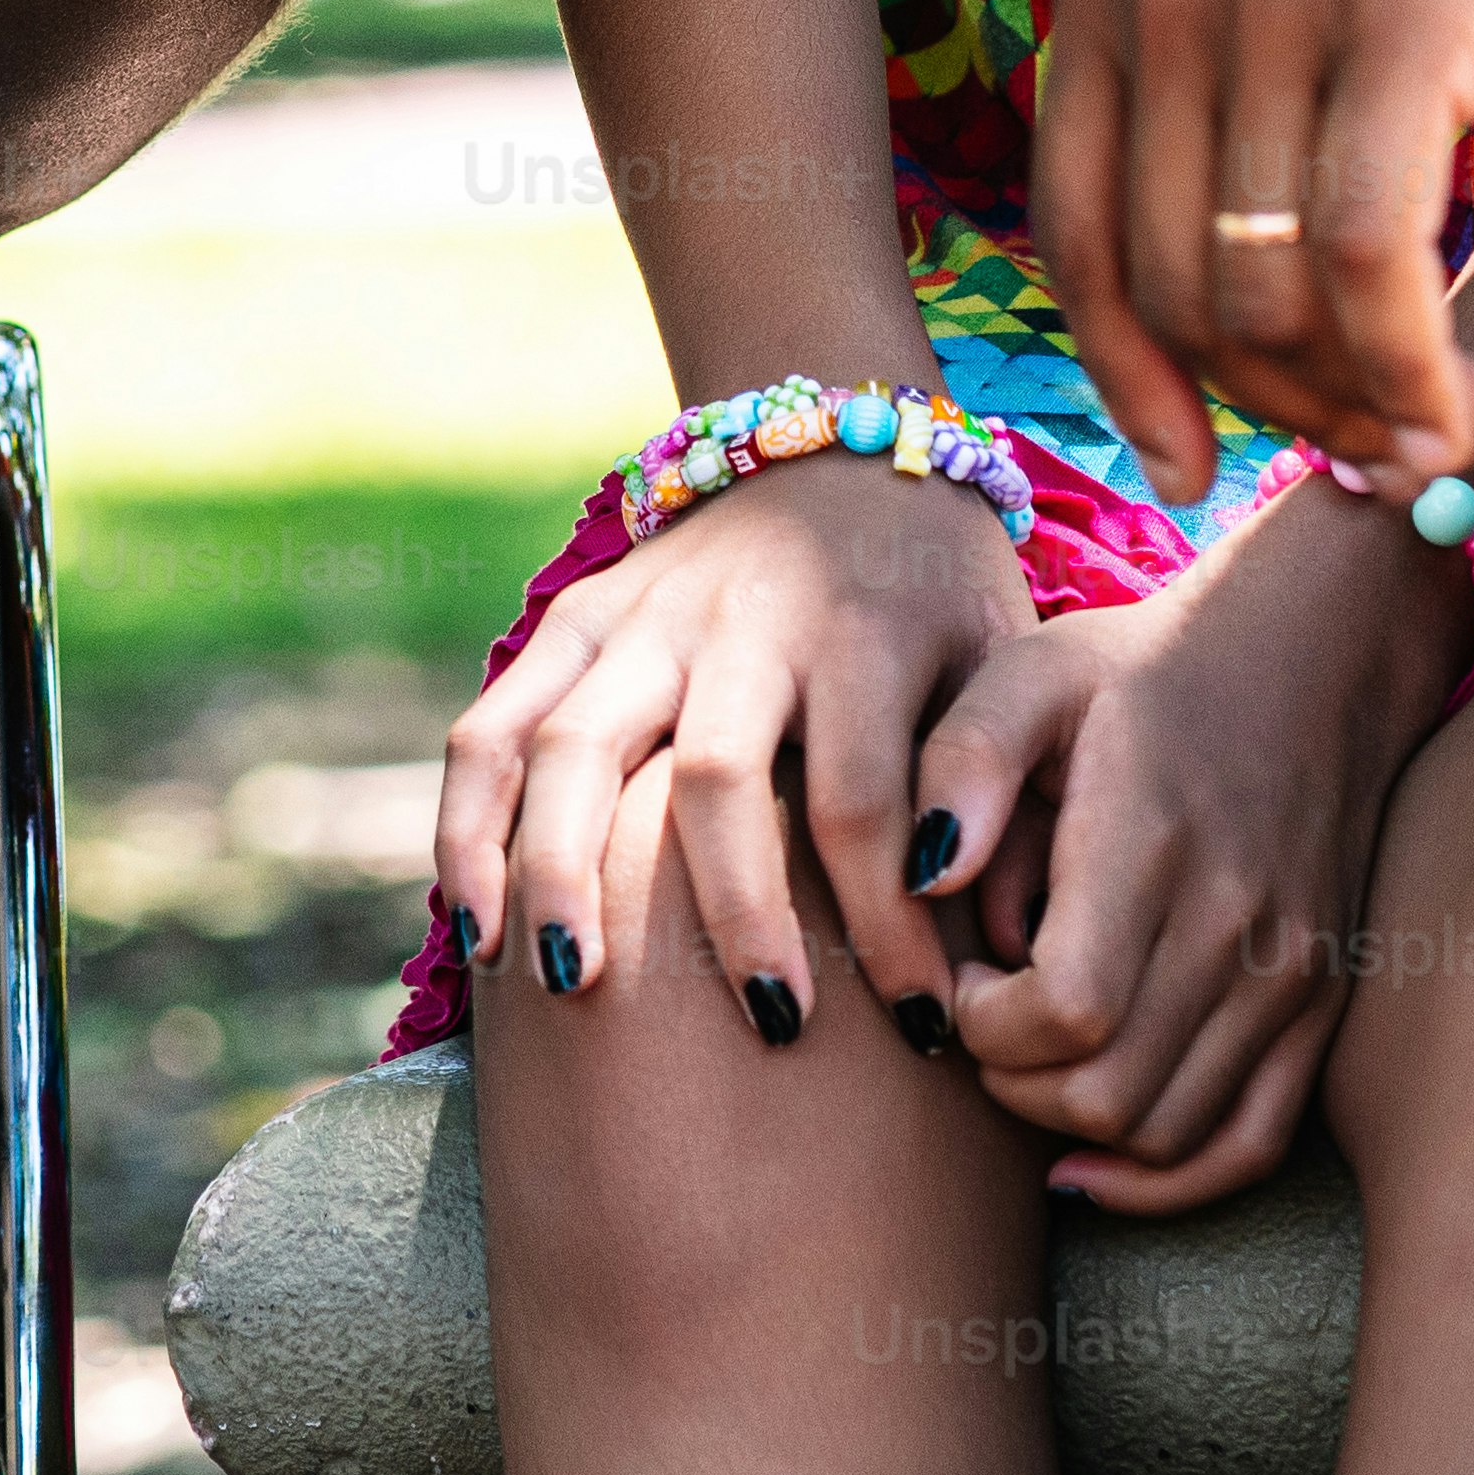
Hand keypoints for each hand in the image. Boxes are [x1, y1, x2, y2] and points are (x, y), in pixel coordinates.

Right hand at [431, 446, 1029, 1039]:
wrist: (846, 449)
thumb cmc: (940, 593)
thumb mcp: (1005, 657)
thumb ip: (998, 780)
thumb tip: (991, 940)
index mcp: (863, 629)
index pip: (864, 801)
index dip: (890, 925)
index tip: (924, 1024)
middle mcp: (743, 619)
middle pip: (715, 776)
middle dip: (735, 912)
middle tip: (769, 1025)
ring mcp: (643, 615)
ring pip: (574, 747)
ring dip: (561, 872)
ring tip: (570, 989)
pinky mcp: (576, 620)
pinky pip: (495, 725)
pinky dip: (469, 822)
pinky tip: (475, 926)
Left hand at [913, 514, 1466, 1210]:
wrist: (1318, 653)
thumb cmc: (1148, 666)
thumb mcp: (1035, 669)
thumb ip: (963, 759)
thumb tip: (922, 879)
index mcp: (1159, 840)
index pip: (1066, 1010)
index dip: (986, 1024)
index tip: (963, 977)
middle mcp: (1239, 922)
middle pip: (1106, 1091)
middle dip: (1010, 1081)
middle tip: (982, 1019)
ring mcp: (1291, 973)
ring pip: (1164, 1131)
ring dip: (1071, 1125)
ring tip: (1031, 1054)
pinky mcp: (1320, 1004)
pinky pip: (1247, 1144)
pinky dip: (1165, 1180)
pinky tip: (1089, 1164)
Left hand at [1036, 0, 1473, 498]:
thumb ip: (1237, 52)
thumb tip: (1260, 268)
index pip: (1073, 229)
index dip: (1134, 374)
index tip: (1197, 460)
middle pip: (1173, 287)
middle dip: (1276, 408)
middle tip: (1377, 449)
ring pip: (1270, 294)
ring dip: (1359, 406)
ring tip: (1440, 426)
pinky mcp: (1401, 10)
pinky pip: (1375, 260)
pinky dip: (1414, 370)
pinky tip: (1471, 404)